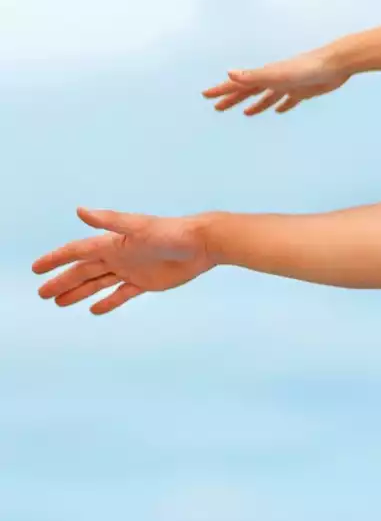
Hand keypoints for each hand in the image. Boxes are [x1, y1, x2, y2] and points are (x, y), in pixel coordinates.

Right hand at [31, 208, 216, 314]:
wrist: (203, 244)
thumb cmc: (173, 232)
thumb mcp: (139, 227)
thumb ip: (110, 220)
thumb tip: (80, 210)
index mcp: (113, 243)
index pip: (77, 251)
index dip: (56, 259)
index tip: (37, 268)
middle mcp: (119, 256)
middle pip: (84, 271)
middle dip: (62, 281)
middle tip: (42, 293)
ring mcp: (132, 270)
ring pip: (98, 283)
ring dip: (79, 292)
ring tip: (59, 302)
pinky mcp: (147, 282)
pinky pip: (122, 294)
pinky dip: (108, 302)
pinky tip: (94, 309)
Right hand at [201, 48, 349, 115]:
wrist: (336, 63)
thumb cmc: (307, 68)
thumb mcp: (277, 74)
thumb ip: (254, 75)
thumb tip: (229, 73)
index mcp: (265, 76)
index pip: (238, 85)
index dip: (222, 90)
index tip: (205, 95)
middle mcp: (274, 80)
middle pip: (249, 91)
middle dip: (233, 99)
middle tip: (217, 108)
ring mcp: (289, 85)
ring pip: (268, 97)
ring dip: (256, 104)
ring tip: (247, 113)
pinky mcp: (305, 90)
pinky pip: (289, 100)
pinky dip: (282, 105)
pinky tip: (280, 110)